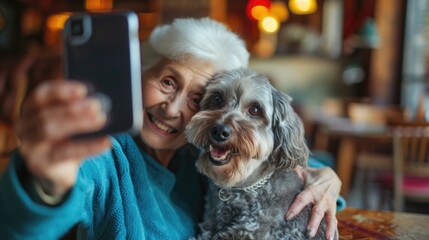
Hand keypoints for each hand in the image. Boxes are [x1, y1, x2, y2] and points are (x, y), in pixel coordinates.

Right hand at [15, 80, 110, 197]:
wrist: (57, 170)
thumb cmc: (66, 138)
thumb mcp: (69, 121)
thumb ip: (79, 109)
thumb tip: (102, 101)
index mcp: (31, 108)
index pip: (41, 95)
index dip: (61, 91)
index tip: (83, 90)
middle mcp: (24, 126)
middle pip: (46, 114)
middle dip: (73, 108)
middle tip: (96, 105)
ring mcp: (29, 146)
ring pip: (50, 131)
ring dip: (78, 123)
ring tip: (100, 119)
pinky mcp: (40, 164)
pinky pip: (65, 153)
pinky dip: (88, 146)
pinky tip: (105, 142)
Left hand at [286, 166, 340, 239]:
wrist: (332, 177)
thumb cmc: (313, 176)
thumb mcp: (305, 172)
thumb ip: (295, 172)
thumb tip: (285, 168)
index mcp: (311, 190)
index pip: (302, 199)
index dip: (295, 208)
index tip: (288, 217)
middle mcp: (321, 199)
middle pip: (317, 212)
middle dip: (313, 222)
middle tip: (308, 232)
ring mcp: (328, 206)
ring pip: (329, 218)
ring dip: (328, 228)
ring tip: (326, 239)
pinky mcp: (333, 211)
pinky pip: (335, 222)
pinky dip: (334, 231)